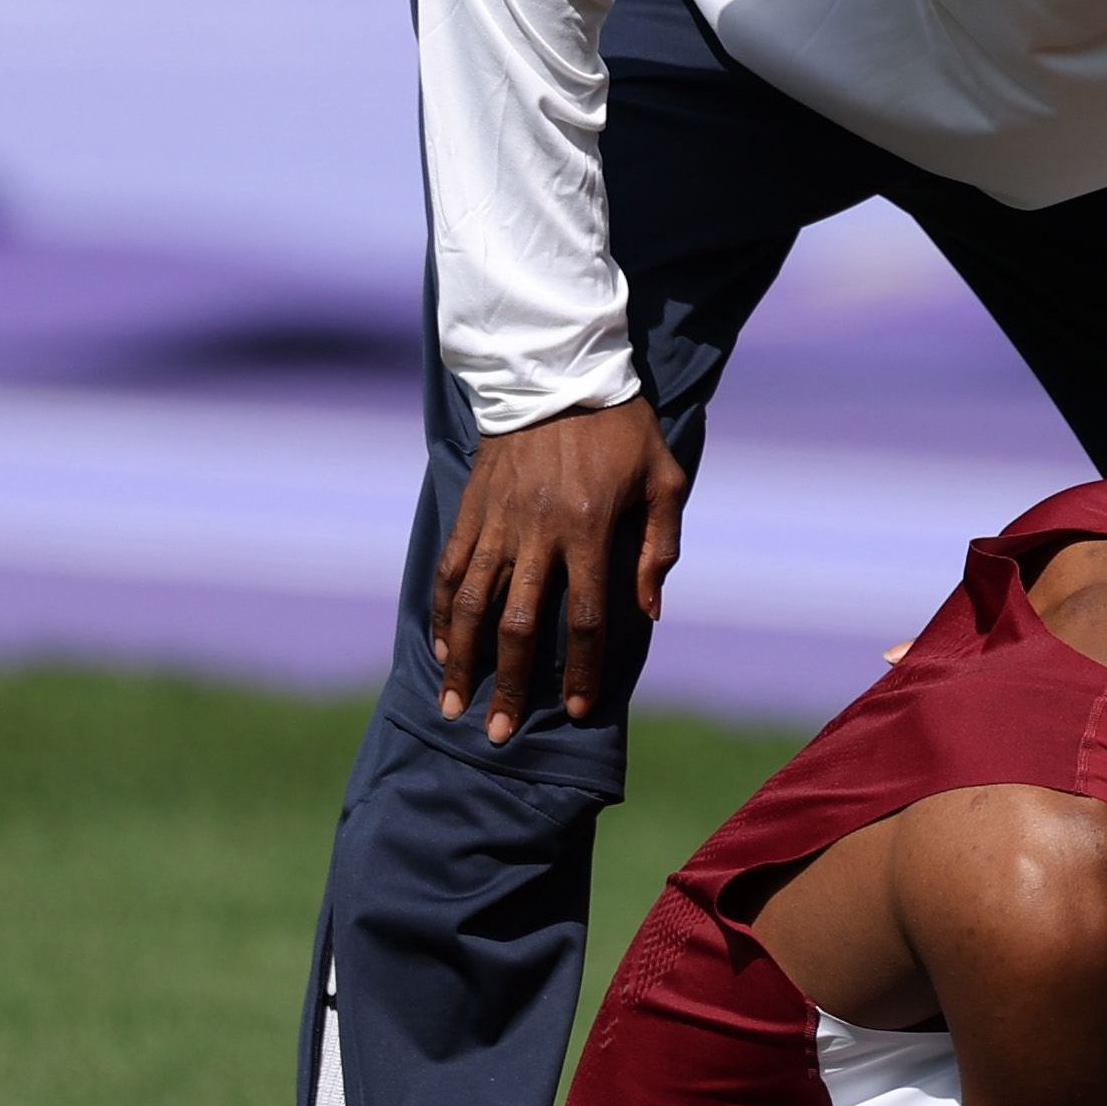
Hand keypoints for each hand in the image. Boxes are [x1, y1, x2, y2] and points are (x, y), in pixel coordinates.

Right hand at [432, 395, 685, 742]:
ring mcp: (497, 523)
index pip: (585, 618)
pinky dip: (442, 614)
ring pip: (471, 605)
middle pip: (519, 625)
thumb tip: (649, 613)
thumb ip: (659, 547)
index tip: (575, 710)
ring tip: (456, 706)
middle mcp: (537, 533)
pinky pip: (450, 571)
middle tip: (500, 733)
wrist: (556, 372)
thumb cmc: (622, 427)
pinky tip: (442, 650)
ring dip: (462, 662)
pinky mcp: (471, 510)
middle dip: (510, 686)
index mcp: (588, 529)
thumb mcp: (664, 478)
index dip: (579, 669)